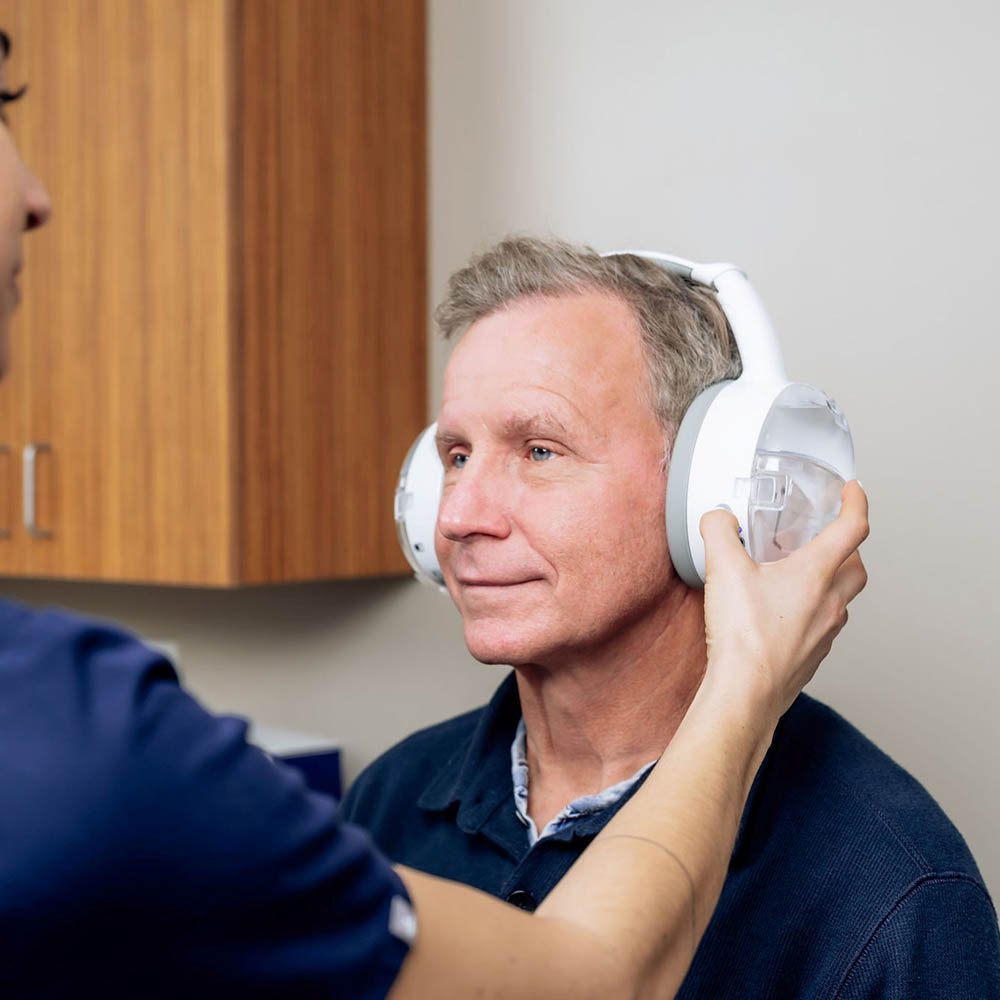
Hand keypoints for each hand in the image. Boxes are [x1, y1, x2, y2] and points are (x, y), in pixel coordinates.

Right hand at [699, 480, 869, 726]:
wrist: (747, 692)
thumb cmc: (744, 636)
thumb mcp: (722, 569)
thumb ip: (719, 532)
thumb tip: (718, 518)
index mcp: (816, 573)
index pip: (853, 527)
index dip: (856, 502)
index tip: (853, 490)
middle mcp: (830, 602)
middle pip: (856, 567)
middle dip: (848, 548)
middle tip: (827, 537)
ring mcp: (824, 632)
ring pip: (842, 599)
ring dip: (830, 582)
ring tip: (800, 576)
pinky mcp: (812, 657)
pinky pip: (823, 626)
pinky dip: (813, 612)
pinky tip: (783, 614)